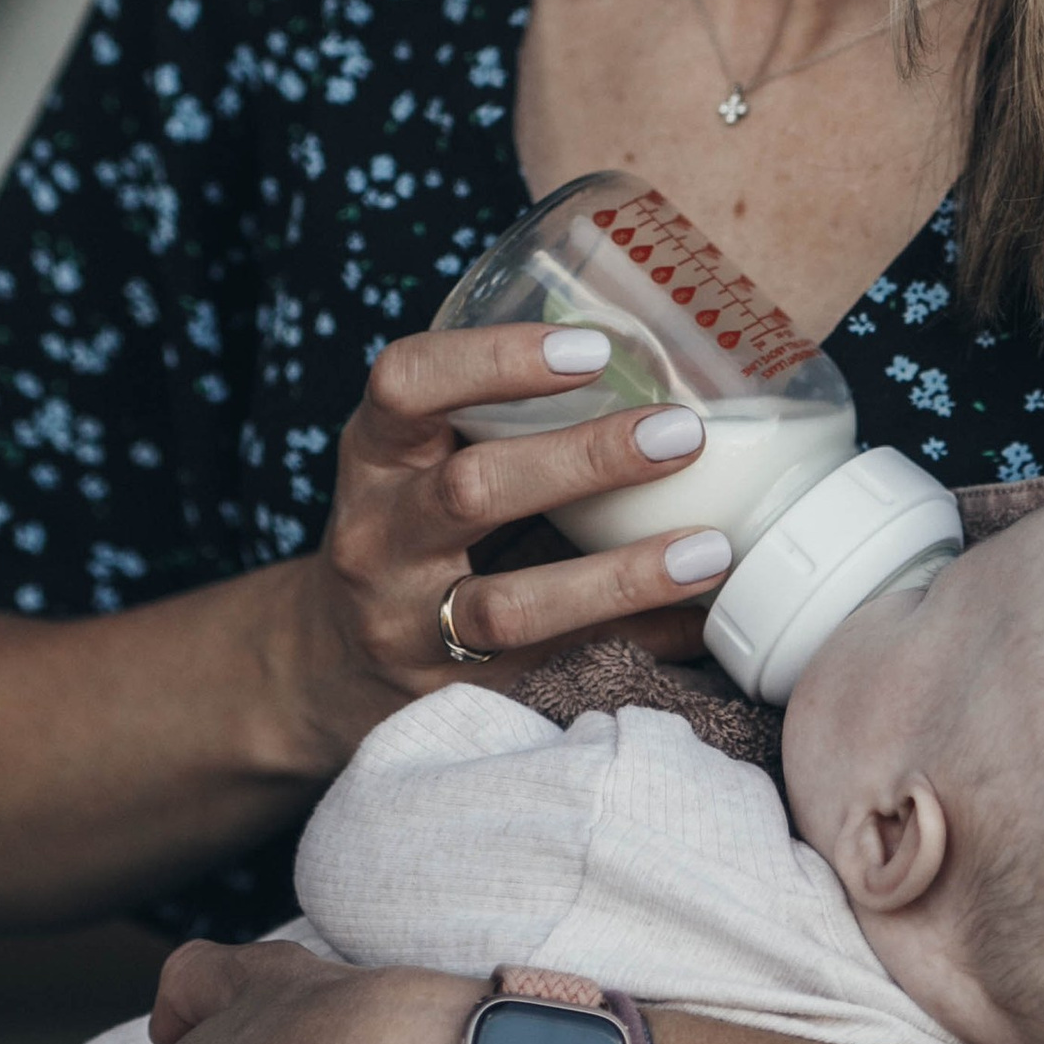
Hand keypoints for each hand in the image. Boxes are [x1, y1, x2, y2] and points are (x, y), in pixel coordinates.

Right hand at [277, 325, 732, 774]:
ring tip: (707, 551)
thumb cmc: (410, 525)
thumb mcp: (421, 456)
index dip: (495, 360)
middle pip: (470, 491)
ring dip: (618, 576)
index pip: (407, 383)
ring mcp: (410, 624)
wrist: (336, 662)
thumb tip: (664, 379)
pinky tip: (693, 621)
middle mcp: (379, 535)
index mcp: (375, 452)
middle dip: (583, 460)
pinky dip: (629, 642)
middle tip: (679, 432)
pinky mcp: (453, 693)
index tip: (592, 350)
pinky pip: (553, 670)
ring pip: (509, 605)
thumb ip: (501, 420)